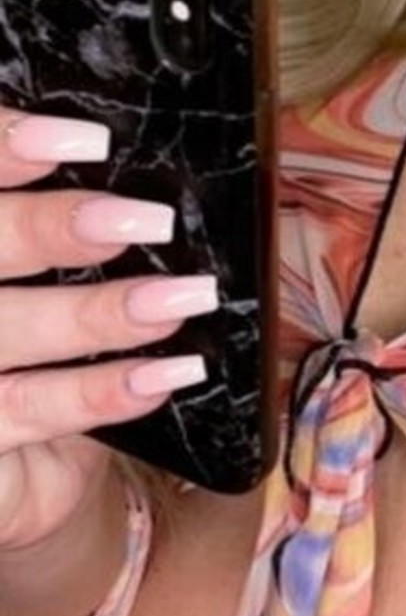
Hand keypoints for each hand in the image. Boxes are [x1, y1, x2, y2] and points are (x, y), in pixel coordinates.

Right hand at [0, 109, 215, 557]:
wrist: (10, 477)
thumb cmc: (32, 358)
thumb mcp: (41, 280)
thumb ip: (67, 234)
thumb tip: (152, 190)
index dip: (3, 145)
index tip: (81, 138)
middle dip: (53, 227)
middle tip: (147, 220)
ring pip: (4, 328)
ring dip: (95, 314)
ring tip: (179, 300)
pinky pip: (28, 409)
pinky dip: (98, 391)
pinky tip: (163, 374)